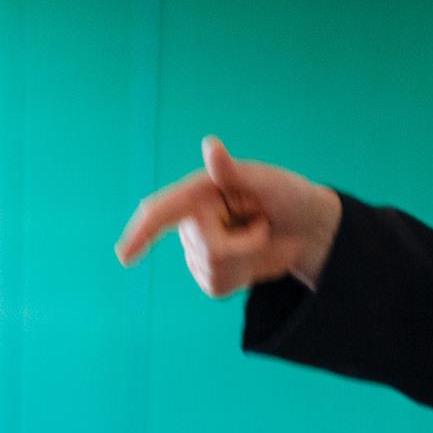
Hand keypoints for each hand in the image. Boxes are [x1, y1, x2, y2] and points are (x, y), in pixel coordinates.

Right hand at [115, 135, 342, 296]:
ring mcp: (199, 247)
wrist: (309, 230)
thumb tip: (210, 145)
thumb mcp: (269, 182)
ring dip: (244, 261)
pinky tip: (252, 260)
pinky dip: (241, 279)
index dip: (140, 233)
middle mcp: (194, 219)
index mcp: (200, 192)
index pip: (162, 212)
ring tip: (259, 238)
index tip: (124, 256)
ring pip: (209, 271)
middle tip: (264, 225)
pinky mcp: (210, 272)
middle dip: (239, 246)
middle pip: (200, 248)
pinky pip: (216, 288)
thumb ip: (234, 171)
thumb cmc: (290, 197)